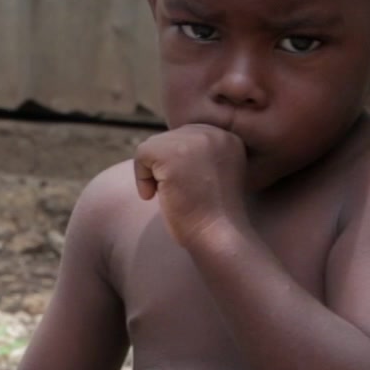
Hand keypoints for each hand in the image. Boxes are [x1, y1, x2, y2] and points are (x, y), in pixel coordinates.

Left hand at [133, 124, 250, 247]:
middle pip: (169, 139)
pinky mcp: (173, 152)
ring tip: (169, 195)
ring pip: (154, 145)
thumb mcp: (213, 176)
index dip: (177, 165)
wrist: (219, 236)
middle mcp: (214, 132)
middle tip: (177, 194)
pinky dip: (141, 177)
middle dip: (165, 167)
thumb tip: (161, 149)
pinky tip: (153, 196)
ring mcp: (194, 140)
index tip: (185, 189)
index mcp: (228, 138)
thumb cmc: (212, 218)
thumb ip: (197, 157)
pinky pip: (141, 154)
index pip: (187, 137)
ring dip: (153, 173)